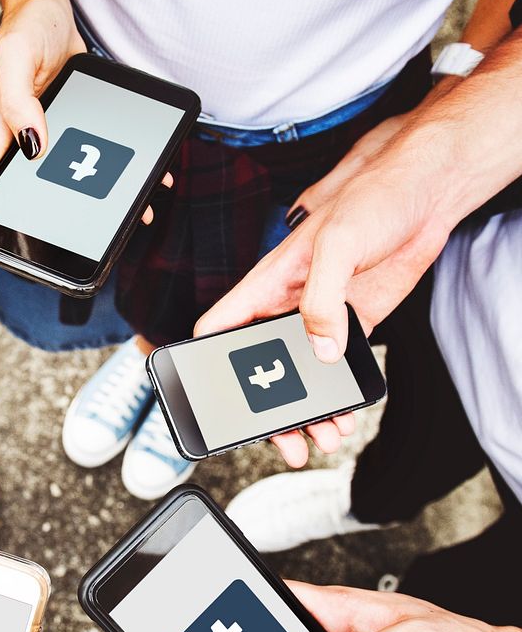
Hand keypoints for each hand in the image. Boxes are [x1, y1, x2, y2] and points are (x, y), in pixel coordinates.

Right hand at [0, 0, 172, 220]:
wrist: (50, 8)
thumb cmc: (26, 28)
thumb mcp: (15, 59)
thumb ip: (17, 103)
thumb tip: (33, 144)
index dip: (13, 212)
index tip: (43, 230)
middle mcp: (20, 141)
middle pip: (39, 189)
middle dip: (71, 210)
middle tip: (106, 223)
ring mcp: (46, 137)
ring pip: (71, 177)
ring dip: (105, 193)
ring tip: (138, 208)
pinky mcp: (70, 129)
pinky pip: (92, 155)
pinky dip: (119, 166)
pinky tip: (145, 174)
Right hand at [190, 107, 456, 465]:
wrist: (428, 192)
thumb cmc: (374, 198)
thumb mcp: (338, 243)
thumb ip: (321, 299)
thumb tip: (320, 350)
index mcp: (267, 283)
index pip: (218, 326)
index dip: (203, 360)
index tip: (209, 395)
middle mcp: (286, 304)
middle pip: (260, 367)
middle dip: (268, 408)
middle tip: (283, 439)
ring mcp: (319, 317)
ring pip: (300, 375)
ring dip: (308, 410)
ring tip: (321, 436)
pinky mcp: (353, 323)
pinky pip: (337, 370)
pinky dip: (338, 397)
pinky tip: (345, 413)